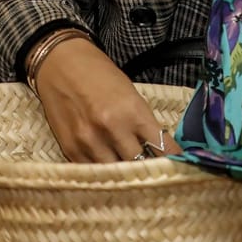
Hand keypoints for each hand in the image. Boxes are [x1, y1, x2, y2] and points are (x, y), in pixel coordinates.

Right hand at [33, 37, 180, 163]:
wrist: (60, 62)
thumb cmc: (100, 74)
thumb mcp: (130, 93)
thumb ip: (142, 123)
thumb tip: (158, 149)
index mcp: (133, 111)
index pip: (161, 147)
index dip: (173, 160)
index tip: (181, 168)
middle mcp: (112, 129)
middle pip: (139, 166)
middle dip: (150, 171)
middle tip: (158, 176)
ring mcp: (89, 142)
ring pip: (115, 175)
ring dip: (125, 177)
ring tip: (134, 180)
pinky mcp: (71, 149)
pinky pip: (93, 173)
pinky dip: (103, 174)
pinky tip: (110, 174)